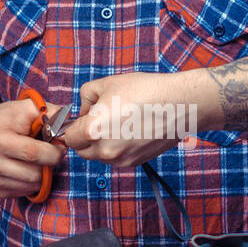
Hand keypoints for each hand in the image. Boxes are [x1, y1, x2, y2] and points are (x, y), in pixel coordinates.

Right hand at [0, 98, 66, 197]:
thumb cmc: (2, 119)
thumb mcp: (23, 107)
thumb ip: (48, 112)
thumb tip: (69, 124)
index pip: (34, 154)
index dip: (54, 151)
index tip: (59, 145)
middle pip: (35, 174)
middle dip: (50, 164)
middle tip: (50, 152)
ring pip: (33, 185)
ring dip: (42, 173)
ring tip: (38, 158)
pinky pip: (26, 191)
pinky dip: (32, 181)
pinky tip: (27, 166)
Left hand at [60, 71, 193, 167]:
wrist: (179, 105)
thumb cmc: (145, 91)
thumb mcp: (106, 84)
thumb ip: (86, 97)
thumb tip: (83, 110)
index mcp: (93, 130)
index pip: (68, 137)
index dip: (70, 127)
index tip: (75, 120)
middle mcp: (105, 150)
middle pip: (81, 151)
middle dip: (83, 137)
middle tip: (95, 120)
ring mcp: (121, 159)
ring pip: (98, 156)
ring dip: (99, 144)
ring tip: (116, 123)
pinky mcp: (135, 163)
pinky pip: (115, 158)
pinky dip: (115, 148)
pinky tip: (128, 130)